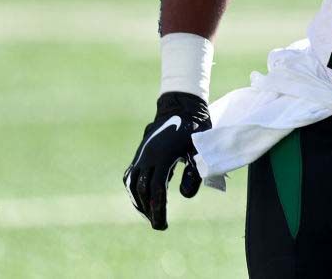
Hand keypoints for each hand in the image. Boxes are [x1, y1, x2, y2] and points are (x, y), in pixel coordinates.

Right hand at [123, 92, 210, 229]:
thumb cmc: (195, 127)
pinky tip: (142, 201)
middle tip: (159, 226)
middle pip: (143, 190)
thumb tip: (184, 196)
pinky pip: (130, 176)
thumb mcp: (200, 148)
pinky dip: (134, 191)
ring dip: (140, 203)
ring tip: (151, 215)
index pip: (157, 190)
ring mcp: (141, 154)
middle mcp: (148, 156)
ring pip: (132, 185)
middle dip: (150, 210)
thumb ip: (195, 171)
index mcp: (163, 155)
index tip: (163, 225)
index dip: (159, 209)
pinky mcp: (140, 154)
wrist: (181, 106)